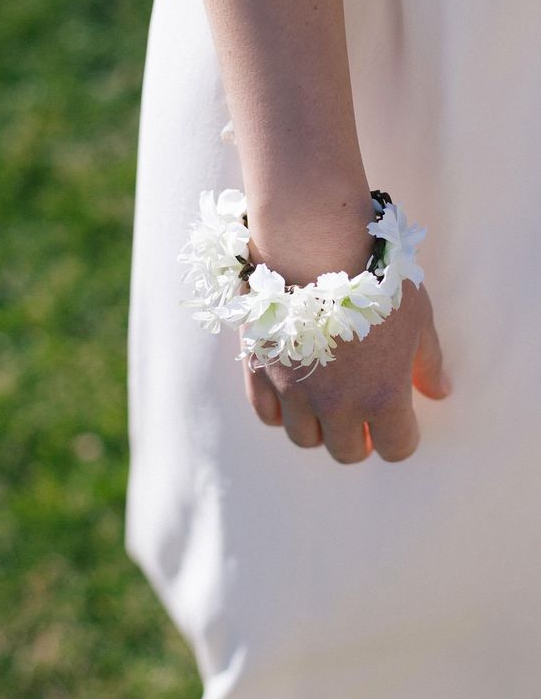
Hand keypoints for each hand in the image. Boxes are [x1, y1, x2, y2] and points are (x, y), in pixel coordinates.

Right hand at [240, 280, 450, 463]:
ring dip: (319, 426)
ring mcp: (294, 392)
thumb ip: (428, 361)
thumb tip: (439, 391)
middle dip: (358, 438)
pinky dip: (282, 411)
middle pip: (347, 453)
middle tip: (360, 413)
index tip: (398, 419)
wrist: (315, 245)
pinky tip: (293, 388)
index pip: (396, 448)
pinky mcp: (261, 373)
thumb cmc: (375, 278)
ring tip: (325, 398)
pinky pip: (267, 415)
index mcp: (382, 395)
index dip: (401, 438)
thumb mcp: (418, 317)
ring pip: (304, 438)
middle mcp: (337, 405)